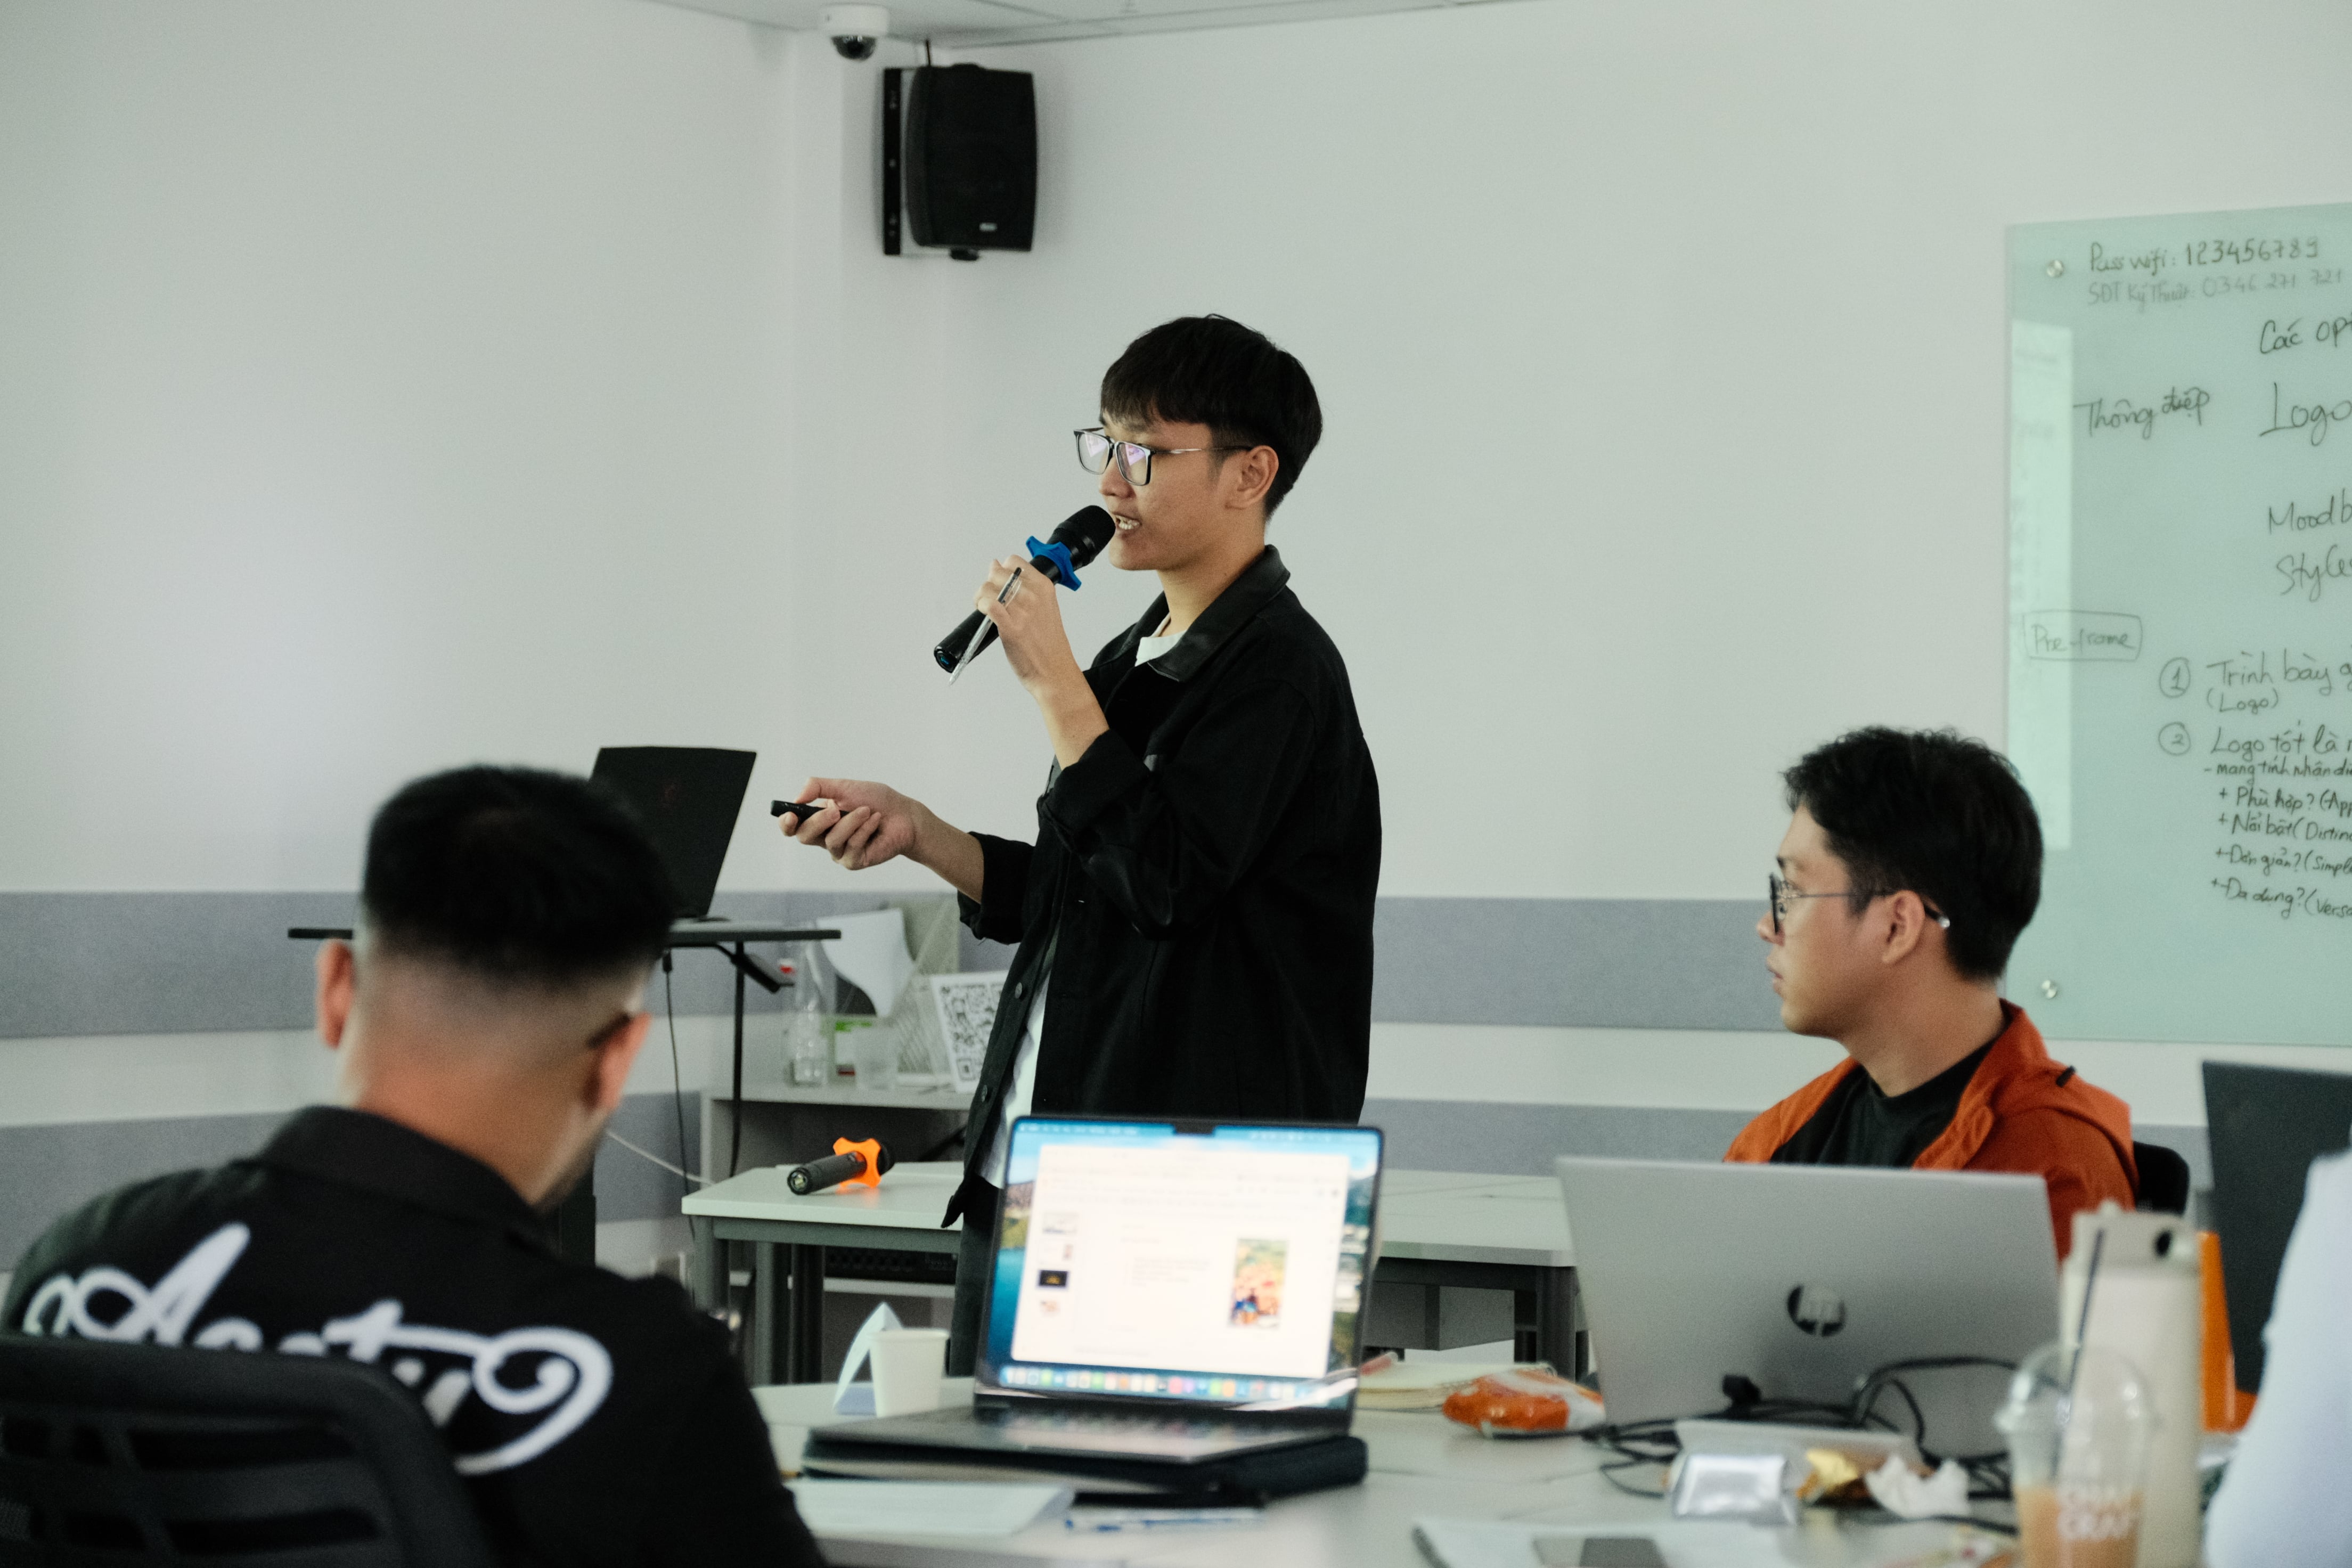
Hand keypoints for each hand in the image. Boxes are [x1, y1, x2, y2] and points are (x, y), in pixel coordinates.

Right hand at [778, 778, 921, 872]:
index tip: (789, 815)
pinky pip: (851, 847)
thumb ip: (818, 787)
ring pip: (832, 840)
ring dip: (851, 822)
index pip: (793, 827)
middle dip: (819, 821)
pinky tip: (876, 821)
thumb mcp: (845, 787)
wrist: (904, 815)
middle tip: (836, 810)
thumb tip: (797, 797)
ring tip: (867, 811)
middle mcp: (825, 837)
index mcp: (819, 819)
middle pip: (805, 836)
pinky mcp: (854, 861)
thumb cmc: (876, 800)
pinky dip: (864, 830)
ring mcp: (839, 852)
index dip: (786, 823)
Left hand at [976, 556, 1084, 695]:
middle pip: (997, 572)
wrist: (1055, 671)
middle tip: (990, 599)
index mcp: (1044, 587)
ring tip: (985, 609)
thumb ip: (1023, 587)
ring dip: (981, 597)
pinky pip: (988, 605)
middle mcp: (1033, 596)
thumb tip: (995, 566)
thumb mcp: (1044, 606)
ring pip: (988, 588)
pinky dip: (981, 607)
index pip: (1014, 561)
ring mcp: (1022, 611)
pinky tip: (985, 615)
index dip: (1002, 570)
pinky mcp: (1010, 627)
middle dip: (988, 584)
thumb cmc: (1048, 644)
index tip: (1000, 584)